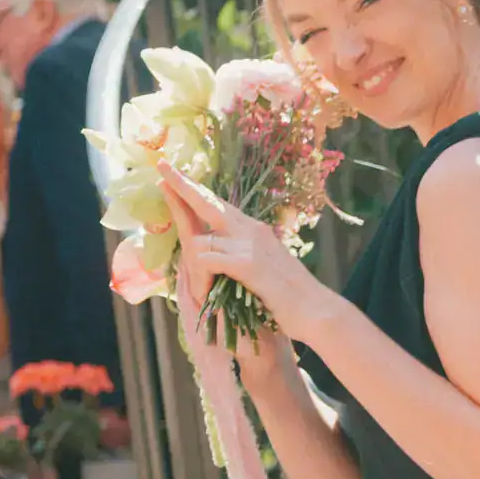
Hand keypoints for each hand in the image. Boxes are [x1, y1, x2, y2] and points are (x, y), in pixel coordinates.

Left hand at [157, 163, 332, 352]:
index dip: (197, 191)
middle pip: (208, 202)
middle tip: (161, 167)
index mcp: (255, 230)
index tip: (177, 174)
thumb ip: (247, 255)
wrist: (318, 311)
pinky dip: (201, 276)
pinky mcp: (248, 263)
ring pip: (200, 241)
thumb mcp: (268, 266)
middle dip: (182, 185)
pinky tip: (204, 292)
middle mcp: (252, 230)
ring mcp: (250, 245)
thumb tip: (227, 255)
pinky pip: (208, 260)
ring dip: (192, 266)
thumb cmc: (294, 297)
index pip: (219, 205)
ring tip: (199, 292)